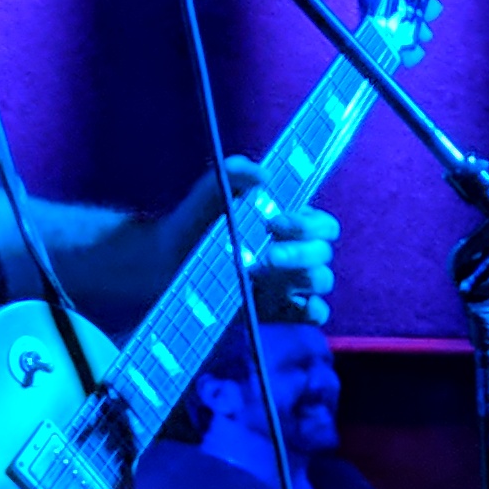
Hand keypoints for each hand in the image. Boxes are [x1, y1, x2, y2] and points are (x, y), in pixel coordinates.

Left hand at [173, 160, 337, 323]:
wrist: (165, 270)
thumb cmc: (193, 228)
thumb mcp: (209, 195)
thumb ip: (233, 174)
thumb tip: (263, 174)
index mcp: (290, 226)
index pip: (322, 225)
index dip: (308, 224)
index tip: (274, 223)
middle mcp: (297, 255)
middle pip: (323, 253)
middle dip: (301, 253)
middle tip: (269, 256)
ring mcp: (291, 286)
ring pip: (321, 280)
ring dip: (299, 277)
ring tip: (259, 275)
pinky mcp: (282, 312)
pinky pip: (314, 314)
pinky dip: (310, 310)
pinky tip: (289, 302)